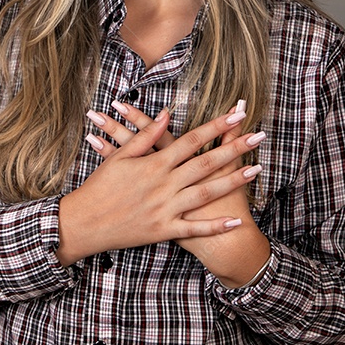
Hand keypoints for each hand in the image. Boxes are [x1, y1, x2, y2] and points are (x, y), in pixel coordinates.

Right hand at [55, 103, 262, 266]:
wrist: (84, 223)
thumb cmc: (100, 187)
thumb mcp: (120, 157)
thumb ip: (146, 135)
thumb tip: (167, 114)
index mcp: (155, 164)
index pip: (193, 140)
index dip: (217, 126)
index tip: (238, 114)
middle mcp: (164, 185)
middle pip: (207, 163)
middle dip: (235, 148)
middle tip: (259, 136)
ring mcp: (166, 208)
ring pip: (206, 193)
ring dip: (233, 181)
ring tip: (256, 170)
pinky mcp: (164, 230)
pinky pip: (195, 229)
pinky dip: (216, 226)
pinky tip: (236, 221)